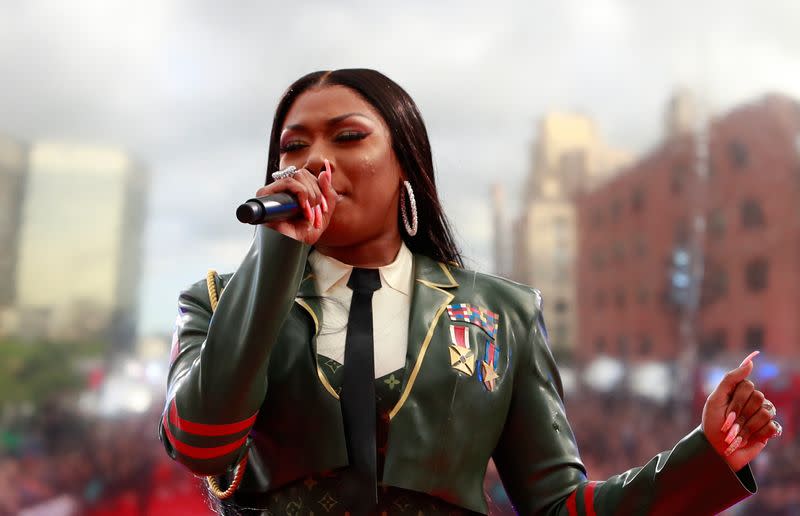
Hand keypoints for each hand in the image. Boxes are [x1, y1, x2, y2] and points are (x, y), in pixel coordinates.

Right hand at [256, 160, 336, 244]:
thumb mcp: (324, 214)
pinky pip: (287, 182)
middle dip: (316, 194)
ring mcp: (274, 190)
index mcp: (295, 190)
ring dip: (309, 195)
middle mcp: (283, 188)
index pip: (308, 175)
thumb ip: (328, 194)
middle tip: (316, 212)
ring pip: (297, 176)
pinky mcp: (265, 194)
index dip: (320, 189)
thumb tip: (325, 173)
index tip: (323, 208)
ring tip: (308, 213)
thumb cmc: (304, 233)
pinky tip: (303, 207)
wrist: (290, 247)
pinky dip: (301, 192)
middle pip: (303, 173)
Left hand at [701, 351, 781, 470]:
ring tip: (738, 434)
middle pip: (759, 397)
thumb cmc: (713, 424)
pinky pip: (773, 426)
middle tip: (731, 425)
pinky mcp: (768, 430)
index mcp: (738, 391)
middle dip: (742, 414)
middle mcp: (752, 401)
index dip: (737, 401)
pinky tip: (750, 438)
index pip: (748, 385)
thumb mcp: (716, 400)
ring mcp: (761, 415)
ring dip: (748, 426)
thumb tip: (750, 362)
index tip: (726, 412)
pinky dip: (759, 434)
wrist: (716, 450)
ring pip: (766, 412)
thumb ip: (731, 379)